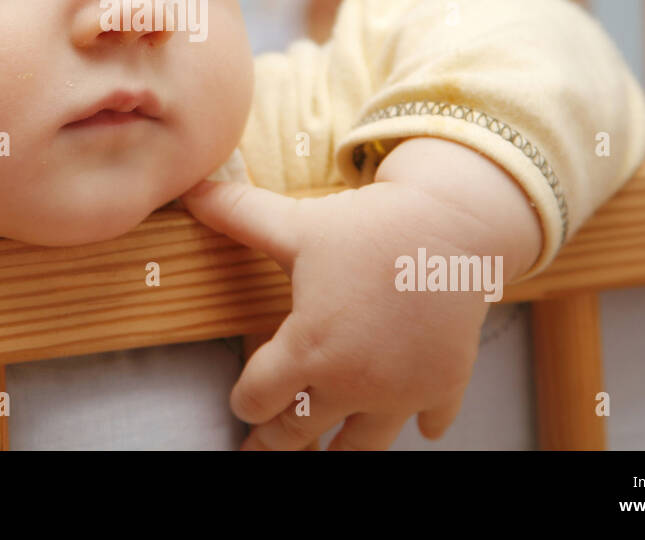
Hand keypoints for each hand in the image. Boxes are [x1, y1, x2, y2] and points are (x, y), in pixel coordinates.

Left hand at [179, 178, 500, 449]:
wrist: (454, 224)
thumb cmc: (370, 225)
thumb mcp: (296, 222)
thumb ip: (239, 215)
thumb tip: (190, 194)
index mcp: (310, 349)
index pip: (257, 399)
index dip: (244, 400)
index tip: (243, 398)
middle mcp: (353, 383)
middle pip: (299, 435)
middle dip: (275, 442)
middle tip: (260, 449)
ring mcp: (401, 392)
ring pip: (361, 447)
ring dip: (338, 450)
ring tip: (324, 452)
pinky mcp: (444, 386)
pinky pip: (428, 423)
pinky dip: (418, 423)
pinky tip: (413, 422)